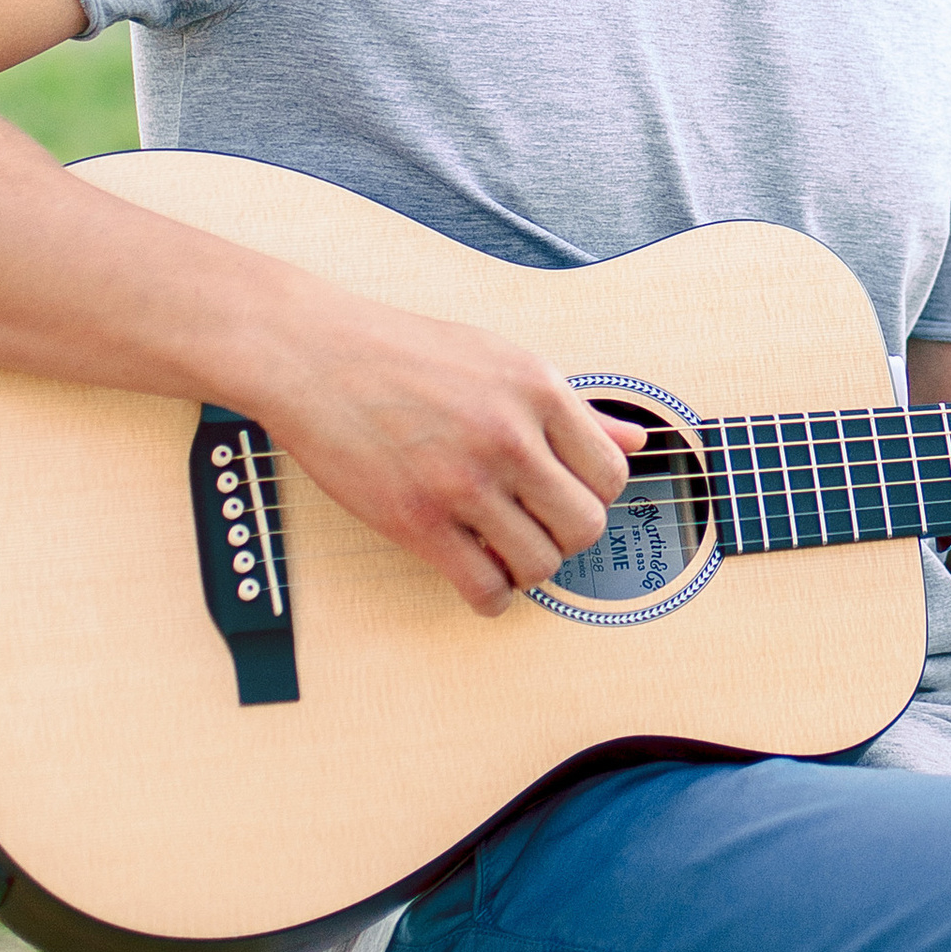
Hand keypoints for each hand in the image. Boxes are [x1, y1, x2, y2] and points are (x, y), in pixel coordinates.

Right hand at [249, 298, 644, 618]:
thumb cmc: (405, 353)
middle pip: (585, 526)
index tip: (565, 496)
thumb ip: (572, 405)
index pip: (612, 473)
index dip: (594, 495)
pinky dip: (491, 599)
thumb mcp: (502, 360)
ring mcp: (464, 481)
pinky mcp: (417, 520)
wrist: (314, 354)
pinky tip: (478, 580)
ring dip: (528, 569)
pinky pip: (484, 588)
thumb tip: (635, 441)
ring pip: (540, 564)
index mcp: (538, 389)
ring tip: (504, 551)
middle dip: (567, 537)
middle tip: (537, 527)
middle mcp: (510, 436)